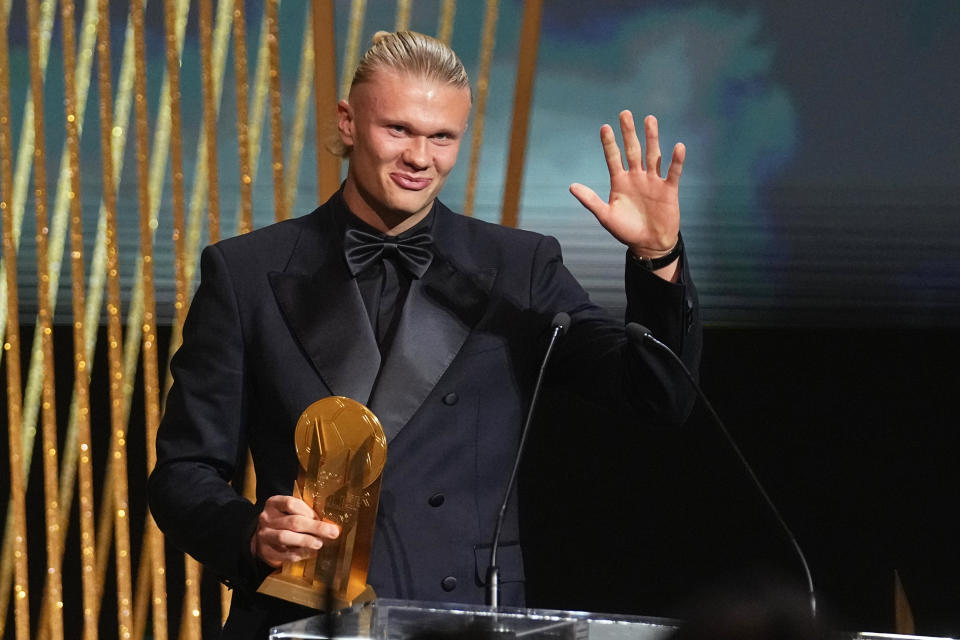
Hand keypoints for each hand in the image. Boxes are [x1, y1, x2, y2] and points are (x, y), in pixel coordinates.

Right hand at [250, 495, 339, 567]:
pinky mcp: (266, 552)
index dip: (309, 511)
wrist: (263, 540)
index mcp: (274, 504)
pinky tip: (311, 553)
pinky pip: (284, 554)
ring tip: (319, 543)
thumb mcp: (289, 512)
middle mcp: (266, 518)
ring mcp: (264, 535)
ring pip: (286, 537)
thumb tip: (328, 522)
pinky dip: (300, 554)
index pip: (291, 504)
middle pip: (293, 522)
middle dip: (315, 527)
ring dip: (306, 541)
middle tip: (332, 532)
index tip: (323, 517)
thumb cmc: (283, 522)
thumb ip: (305, 513)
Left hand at [570, 111, 684, 264]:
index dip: (609, 143)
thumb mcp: (605, 216)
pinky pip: (673, 172)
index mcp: (620, 181)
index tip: (604, 127)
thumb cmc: (626, 231)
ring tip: (649, 119)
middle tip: (625, 113)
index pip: (613, 158)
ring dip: (652, 138)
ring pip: (653, 155)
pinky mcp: (668, 189)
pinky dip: (676, 161)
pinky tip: (678, 147)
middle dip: (629, 132)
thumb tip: (571, 186)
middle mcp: (636, 177)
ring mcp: (653, 181)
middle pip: (632, 150)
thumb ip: (590, 200)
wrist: (649, 245)